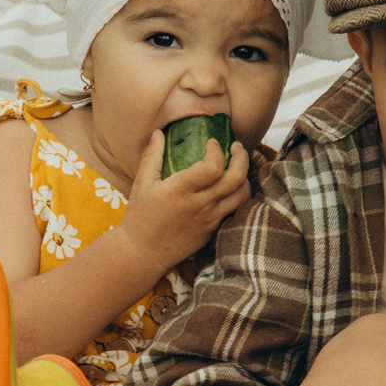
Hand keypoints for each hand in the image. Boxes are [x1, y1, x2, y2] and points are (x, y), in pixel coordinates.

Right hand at [115, 127, 252, 270]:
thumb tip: (158, 132)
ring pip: (242, 195)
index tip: (212, 143)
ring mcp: (209, 219)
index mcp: (181, 190)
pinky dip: (238, 195)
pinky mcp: (213, 230)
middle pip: (236, 178)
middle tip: (236, 147)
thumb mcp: (142, 183)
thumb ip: (152, 156)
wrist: (143, 253)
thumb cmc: (140, 216)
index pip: (213, 167)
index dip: (217, 150)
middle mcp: (200, 205)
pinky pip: (235, 210)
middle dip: (242, 157)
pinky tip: (231, 187)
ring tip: (237, 167)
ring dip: (244, 177)